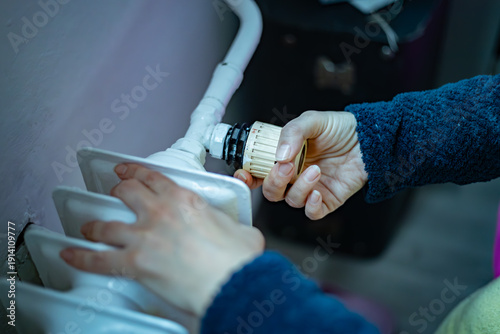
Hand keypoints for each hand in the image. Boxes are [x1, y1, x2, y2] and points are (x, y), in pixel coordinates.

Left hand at [60, 164, 264, 316]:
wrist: (230, 281)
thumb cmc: (237, 258)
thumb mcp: (242, 230)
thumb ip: (232, 225)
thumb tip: (237, 231)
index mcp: (185, 200)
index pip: (152, 177)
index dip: (135, 171)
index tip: (127, 170)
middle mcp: (159, 212)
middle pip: (127, 193)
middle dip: (118, 191)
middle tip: (115, 192)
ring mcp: (144, 237)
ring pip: (107, 224)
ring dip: (95, 225)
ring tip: (90, 227)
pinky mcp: (135, 263)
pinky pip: (98, 259)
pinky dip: (81, 257)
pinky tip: (71, 254)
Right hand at [234, 111, 367, 219]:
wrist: (370, 138)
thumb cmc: (341, 128)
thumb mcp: (313, 121)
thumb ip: (292, 133)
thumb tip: (279, 155)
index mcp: (285, 157)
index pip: (259, 172)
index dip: (247, 176)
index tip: (244, 174)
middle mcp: (294, 175)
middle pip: (271, 191)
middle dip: (274, 182)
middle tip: (286, 167)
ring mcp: (310, 188)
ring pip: (291, 200)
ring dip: (299, 188)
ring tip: (315, 170)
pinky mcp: (326, 200)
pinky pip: (311, 212)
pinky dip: (311, 205)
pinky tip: (318, 191)